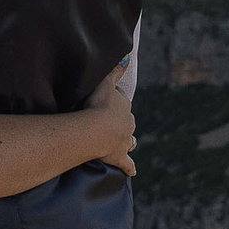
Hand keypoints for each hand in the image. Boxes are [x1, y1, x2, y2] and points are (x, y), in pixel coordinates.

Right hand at [86, 60, 137, 175]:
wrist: (97, 129)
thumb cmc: (98, 104)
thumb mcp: (105, 82)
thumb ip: (115, 70)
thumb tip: (127, 57)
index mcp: (124, 107)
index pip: (121, 102)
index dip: (113, 101)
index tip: (105, 102)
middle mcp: (128, 124)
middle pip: (126, 121)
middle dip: (121, 121)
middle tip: (109, 121)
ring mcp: (125, 142)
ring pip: (130, 141)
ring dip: (127, 141)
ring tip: (121, 142)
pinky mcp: (120, 158)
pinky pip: (128, 164)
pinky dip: (130, 167)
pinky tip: (132, 171)